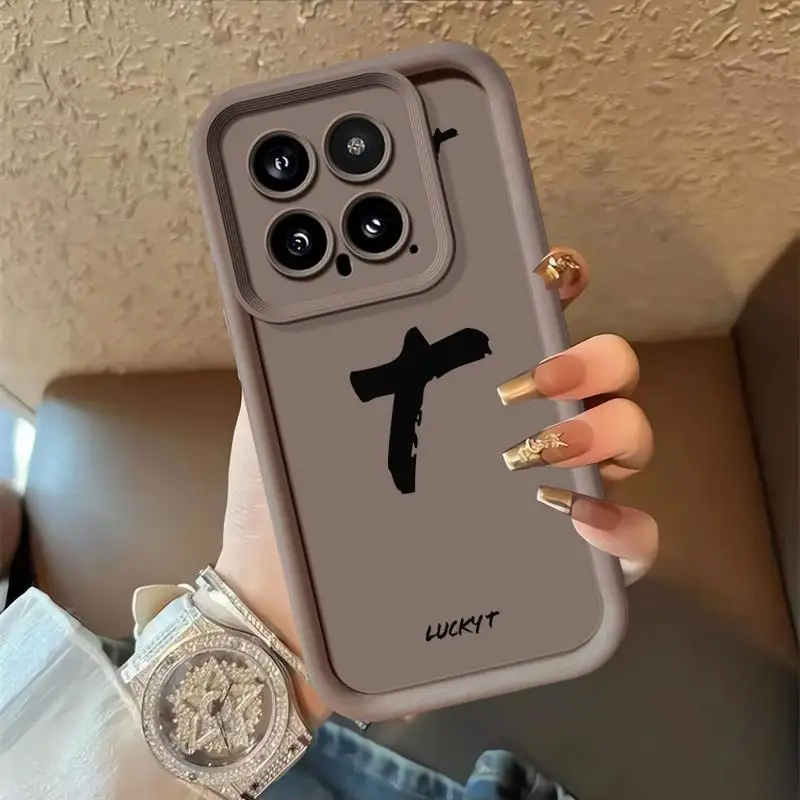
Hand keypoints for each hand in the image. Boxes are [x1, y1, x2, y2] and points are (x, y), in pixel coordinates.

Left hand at [215, 247, 657, 725]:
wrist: (294, 609)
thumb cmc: (293, 512)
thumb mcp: (288, 417)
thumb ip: (303, 358)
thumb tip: (306, 296)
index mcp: (470, 390)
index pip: (535, 318)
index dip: (557, 284)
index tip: (544, 272)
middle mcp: (521, 430)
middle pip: (605, 370)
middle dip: (592, 359)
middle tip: (534, 378)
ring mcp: (548, 492)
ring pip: (629, 440)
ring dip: (608, 430)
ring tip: (543, 449)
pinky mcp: (560, 564)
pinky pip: (629, 539)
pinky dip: (624, 524)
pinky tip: (578, 517)